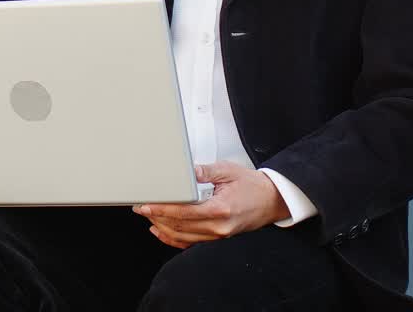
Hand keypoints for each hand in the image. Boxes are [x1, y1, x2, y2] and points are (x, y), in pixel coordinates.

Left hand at [132, 161, 289, 248]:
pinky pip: (190, 242)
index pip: (183, 212)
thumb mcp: (229, 171)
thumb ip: (206, 171)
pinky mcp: (217, 237)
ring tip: (148, 215)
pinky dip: (173, 238)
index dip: (162, 209)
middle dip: (157, 217)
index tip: (147, 205)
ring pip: (182, 236)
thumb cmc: (253, 186)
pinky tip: (161, 231)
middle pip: (179, 226)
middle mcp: (218, 227)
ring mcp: (218, 235)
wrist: (272, 201)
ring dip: (162, 227)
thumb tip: (188, 171)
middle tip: (141, 207)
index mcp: (220, 209)